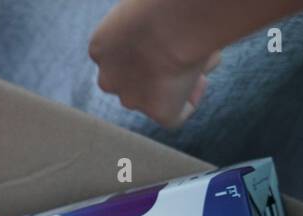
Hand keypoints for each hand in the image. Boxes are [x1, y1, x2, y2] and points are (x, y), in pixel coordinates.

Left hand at [89, 1, 221, 128]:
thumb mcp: (143, 6)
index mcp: (101, 46)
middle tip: (182, 54)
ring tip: (198, 61)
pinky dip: (190, 102)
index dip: (146, 51)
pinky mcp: (157, 112)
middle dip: (156, 73)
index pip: (121, 57)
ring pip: (151, 100)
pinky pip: (174, 117)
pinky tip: (201, 81)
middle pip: (133, 82)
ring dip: (174, 85)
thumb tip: (168, 29)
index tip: (167, 39)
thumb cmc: (163, 0)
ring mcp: (132, 98)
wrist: (172, 18)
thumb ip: (147, 22)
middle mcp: (109, 77)